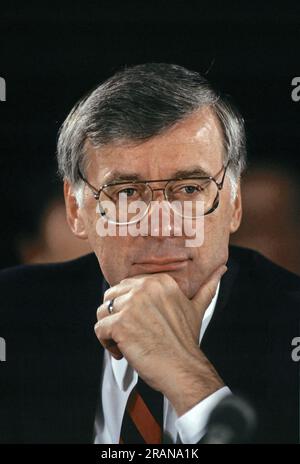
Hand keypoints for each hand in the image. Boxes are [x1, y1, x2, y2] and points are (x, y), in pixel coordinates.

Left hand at [94, 265, 226, 414]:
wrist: (184, 369)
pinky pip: (99, 328)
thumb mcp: (197, 308)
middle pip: (112, 296)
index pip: (128, 285)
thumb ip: (207, 287)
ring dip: (110, 330)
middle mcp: (145, 288)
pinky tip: (122, 352)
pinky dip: (106, 344)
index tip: (140, 322)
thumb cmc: (186, 342)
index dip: (129, 306)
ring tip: (125, 343)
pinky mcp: (120, 324)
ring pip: (103, 312)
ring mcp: (131, 305)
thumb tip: (221, 270)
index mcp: (160, 281)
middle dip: (117, 316)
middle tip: (131, 334)